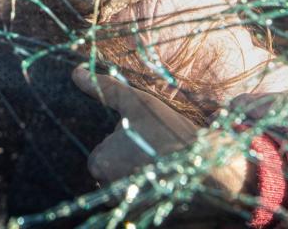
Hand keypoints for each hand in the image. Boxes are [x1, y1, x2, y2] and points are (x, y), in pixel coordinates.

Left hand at [72, 67, 249, 196]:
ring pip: (131, 183)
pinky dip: (156, 190)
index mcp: (99, 164)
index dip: (124, 140)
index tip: (144, 137)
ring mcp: (128, 207)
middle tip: (157, 149)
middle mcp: (108, 191)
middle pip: (116, 168)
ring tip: (166, 163)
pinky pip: (146, 200)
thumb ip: (106, 88)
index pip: (103, 151)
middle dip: (132, 158)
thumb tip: (77, 73)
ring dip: (144, 174)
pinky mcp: (147, 217)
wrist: (210, 170)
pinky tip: (171, 179)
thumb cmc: (168, 132)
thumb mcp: (136, 103)